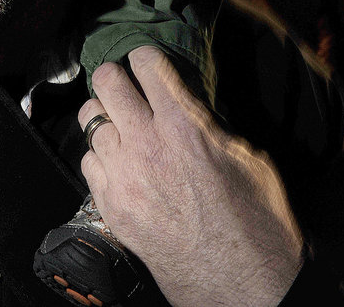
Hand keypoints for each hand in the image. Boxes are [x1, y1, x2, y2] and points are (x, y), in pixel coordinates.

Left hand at [80, 48, 303, 306]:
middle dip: (117, 78)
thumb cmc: (256, 222)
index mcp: (184, 125)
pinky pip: (87, 161)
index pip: (145, 63)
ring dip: (106, 118)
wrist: (244, 286)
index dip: (147, 59)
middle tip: (127, 87)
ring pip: (90, 119)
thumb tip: (182, 101)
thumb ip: (206, 121)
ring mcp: (123, 177)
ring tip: (122, 127)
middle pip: (106, 81)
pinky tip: (120, 164)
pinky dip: (100, 157)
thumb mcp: (246, 156)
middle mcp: (147, 145)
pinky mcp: (111, 207)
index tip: (149, 65)